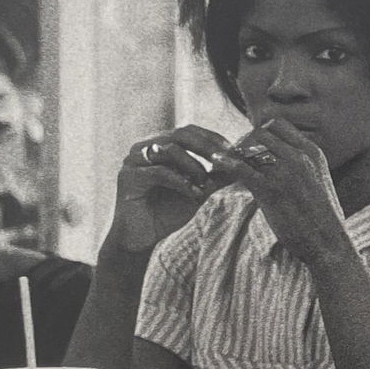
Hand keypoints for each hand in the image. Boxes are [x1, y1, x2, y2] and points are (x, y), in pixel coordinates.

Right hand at [113, 126, 237, 251]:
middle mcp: (145, 147)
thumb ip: (215, 177)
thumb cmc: (169, 212)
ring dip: (193, 165)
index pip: (189, 131)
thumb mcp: (198, 191)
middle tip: (225, 160)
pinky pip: (158, 172)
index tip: (233, 151)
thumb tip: (241, 166)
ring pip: (169, 150)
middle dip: (206, 147)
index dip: (212, 138)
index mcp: (160, 145)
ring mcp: (134, 160)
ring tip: (205, 183)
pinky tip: (193, 193)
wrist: (143, 237)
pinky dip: (180, 181)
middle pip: (179, 134)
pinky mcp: (128, 176)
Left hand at [214, 119, 350, 266]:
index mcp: (312, 152)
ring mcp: (285, 172)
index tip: (253, 147)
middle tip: (237, 157)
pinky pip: (241, 167)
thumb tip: (277, 158)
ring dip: (234, 153)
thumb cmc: (322, 217)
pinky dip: (225, 163)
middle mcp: (299, 157)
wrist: (329, 243)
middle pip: (260, 133)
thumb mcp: (318, 180)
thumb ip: (301, 165)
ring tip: (225, 163)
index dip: (260, 132)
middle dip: (244, 142)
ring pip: (249, 147)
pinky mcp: (271, 190)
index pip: (278, 124)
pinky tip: (216, 163)